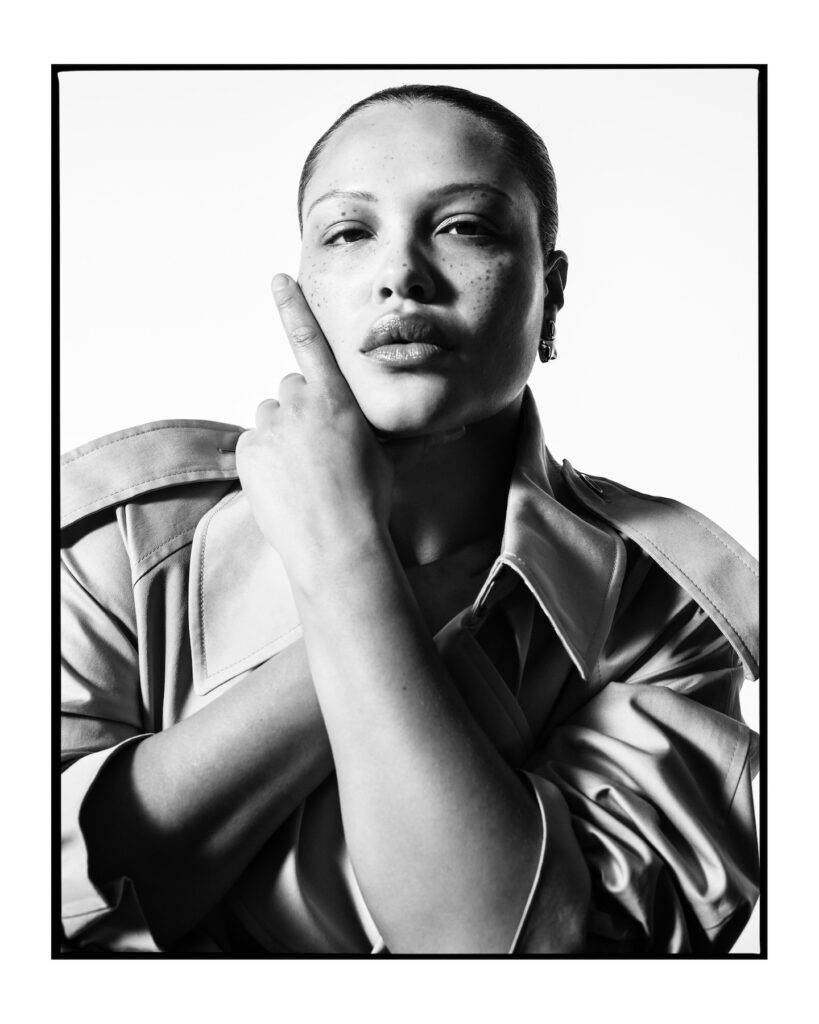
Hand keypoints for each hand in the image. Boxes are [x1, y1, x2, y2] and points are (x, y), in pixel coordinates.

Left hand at [236, 275, 392, 581]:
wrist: (335, 543)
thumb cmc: (370, 500)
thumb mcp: (391, 461)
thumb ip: (414, 437)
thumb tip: (463, 429)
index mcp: (335, 397)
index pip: (309, 338)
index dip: (293, 305)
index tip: (279, 278)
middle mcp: (299, 402)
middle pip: (293, 391)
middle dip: (302, 413)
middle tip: (320, 453)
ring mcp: (269, 426)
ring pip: (272, 420)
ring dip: (283, 437)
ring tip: (305, 475)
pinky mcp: (248, 451)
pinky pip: (254, 445)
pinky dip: (265, 461)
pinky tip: (286, 486)